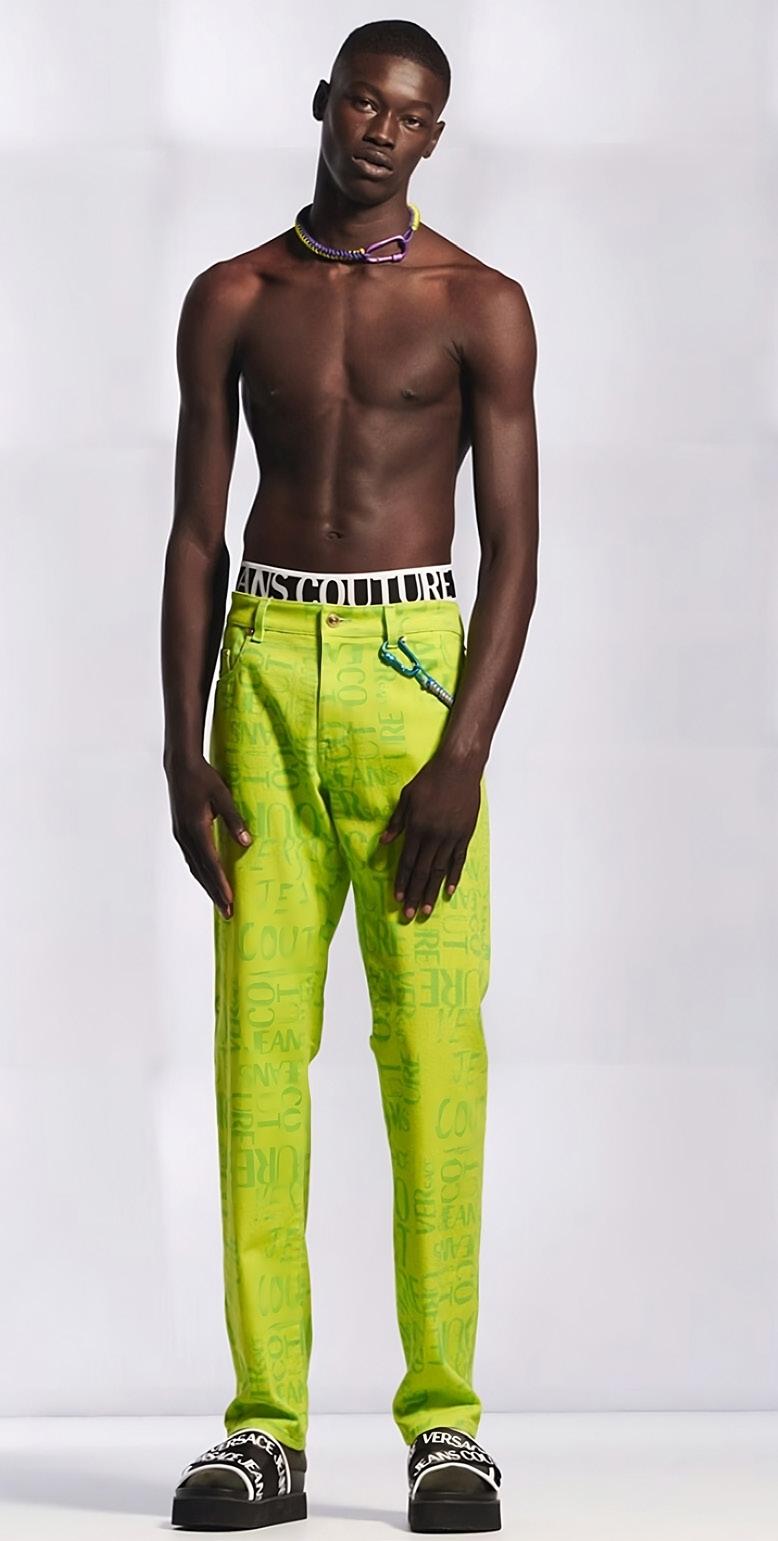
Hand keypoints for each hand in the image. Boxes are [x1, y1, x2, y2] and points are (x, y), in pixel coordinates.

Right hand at [165, 754, 251, 918]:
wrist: (180, 766)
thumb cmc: (204, 778)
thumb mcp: (223, 795)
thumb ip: (235, 819)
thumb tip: (247, 842)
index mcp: (196, 829)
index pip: (211, 863)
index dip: (221, 884)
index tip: (230, 901)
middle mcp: (185, 836)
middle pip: (201, 872)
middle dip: (215, 893)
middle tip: (228, 913)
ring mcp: (181, 835)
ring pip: (195, 868)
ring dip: (207, 886)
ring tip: (221, 903)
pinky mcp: (181, 832)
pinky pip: (192, 859)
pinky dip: (201, 873)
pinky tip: (209, 880)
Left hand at [379, 754, 481, 918]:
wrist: (459, 767)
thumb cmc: (430, 779)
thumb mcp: (407, 797)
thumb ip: (397, 822)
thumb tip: (384, 842)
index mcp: (417, 827)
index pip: (407, 861)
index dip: (401, 881)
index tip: (397, 898)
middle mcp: (434, 836)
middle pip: (422, 871)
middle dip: (415, 894)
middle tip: (409, 914)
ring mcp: (451, 837)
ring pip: (440, 870)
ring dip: (432, 891)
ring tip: (427, 909)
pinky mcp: (465, 834)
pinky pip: (458, 860)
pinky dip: (453, 877)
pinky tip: (449, 891)